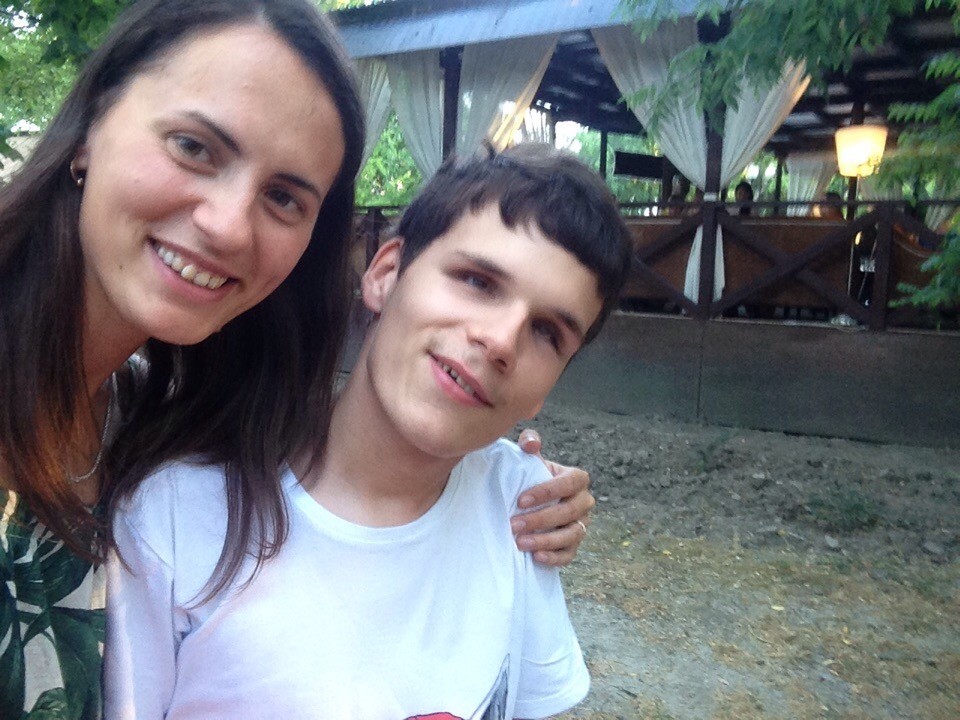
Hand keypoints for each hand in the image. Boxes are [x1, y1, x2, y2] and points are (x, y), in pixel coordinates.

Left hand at [513, 428, 594, 566]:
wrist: (529, 504)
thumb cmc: (530, 477)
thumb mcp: (529, 459)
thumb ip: (529, 443)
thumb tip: (531, 443)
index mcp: (576, 478)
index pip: (570, 483)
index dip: (547, 492)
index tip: (521, 500)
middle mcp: (583, 502)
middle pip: (569, 512)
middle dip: (541, 519)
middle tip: (514, 525)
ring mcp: (581, 525)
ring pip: (572, 535)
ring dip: (546, 540)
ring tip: (520, 543)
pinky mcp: (573, 545)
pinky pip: (569, 554)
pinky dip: (554, 557)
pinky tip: (536, 557)